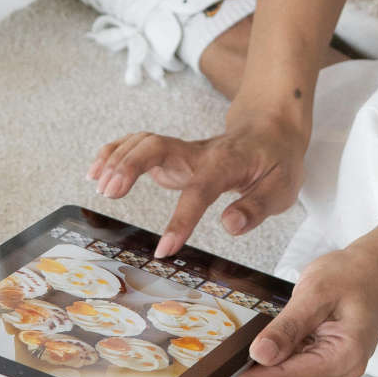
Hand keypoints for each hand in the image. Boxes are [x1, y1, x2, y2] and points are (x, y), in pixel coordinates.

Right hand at [85, 108, 309, 258]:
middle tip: (109, 192)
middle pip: (158, 147)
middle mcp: (199, 152)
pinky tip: (95, 170)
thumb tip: (230, 226)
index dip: (182, 218)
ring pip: (144, 143)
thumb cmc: (276, 160)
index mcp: (227, 164)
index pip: (201, 189)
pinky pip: (138, 145)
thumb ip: (256, 207)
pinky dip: (114, 152)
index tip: (165, 249)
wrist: (271, 127)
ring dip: (118, 158)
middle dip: (130, 165)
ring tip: (98, 185)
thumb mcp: (282, 187)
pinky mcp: (172, 153)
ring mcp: (183, 150)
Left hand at [227, 243, 377, 376]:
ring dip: (266, 355)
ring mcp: (337, 371)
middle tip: (219, 346)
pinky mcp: (330, 363)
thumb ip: (288, 327)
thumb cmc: (355, 274)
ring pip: (287, 371)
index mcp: (343, 359)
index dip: (248, 375)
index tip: (218, 373)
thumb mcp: (316, 293)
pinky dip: (281, 349)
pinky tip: (269, 333)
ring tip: (242, 335)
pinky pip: (296, 363)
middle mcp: (342, 373)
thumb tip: (259, 355)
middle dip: (253, 363)